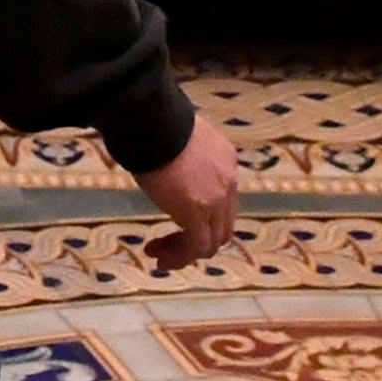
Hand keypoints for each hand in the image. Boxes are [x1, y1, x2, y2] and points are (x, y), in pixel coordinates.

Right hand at [130, 115, 239, 268]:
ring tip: (160, 256)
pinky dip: (180, 258)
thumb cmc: (155, 122)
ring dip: (186, 252)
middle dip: (196, 238)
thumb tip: (167, 167)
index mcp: (225, 159)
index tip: (174, 217)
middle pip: (222, 225)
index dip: (202, 216)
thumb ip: (182, 158)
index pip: (223, 200)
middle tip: (167, 242)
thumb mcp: (178, 139)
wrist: (152, 121)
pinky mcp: (197, 213)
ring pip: (211, 242)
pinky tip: (161, 259)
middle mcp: (228, 182)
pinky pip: (195, 247)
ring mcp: (216, 199)